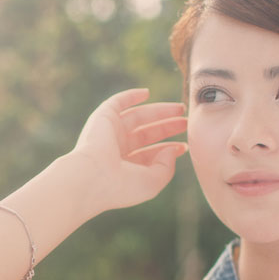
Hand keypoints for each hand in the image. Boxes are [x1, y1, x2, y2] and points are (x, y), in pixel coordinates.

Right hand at [71, 88, 187, 210]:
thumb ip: (167, 167)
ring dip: (159, 111)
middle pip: (147, 134)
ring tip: (180, 108)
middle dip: (167, 127)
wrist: (92, 177)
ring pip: (138, 117)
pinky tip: (147, 93)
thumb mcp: (152, 183)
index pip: (149, 155)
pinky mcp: (103, 119)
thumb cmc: (121, 186)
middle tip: (186, 121)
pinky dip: (131, 96)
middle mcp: (116, 150)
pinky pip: (118, 102)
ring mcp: (109, 133)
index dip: (168, 149)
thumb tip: (173, 149)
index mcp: (125, 168)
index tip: (185, 146)